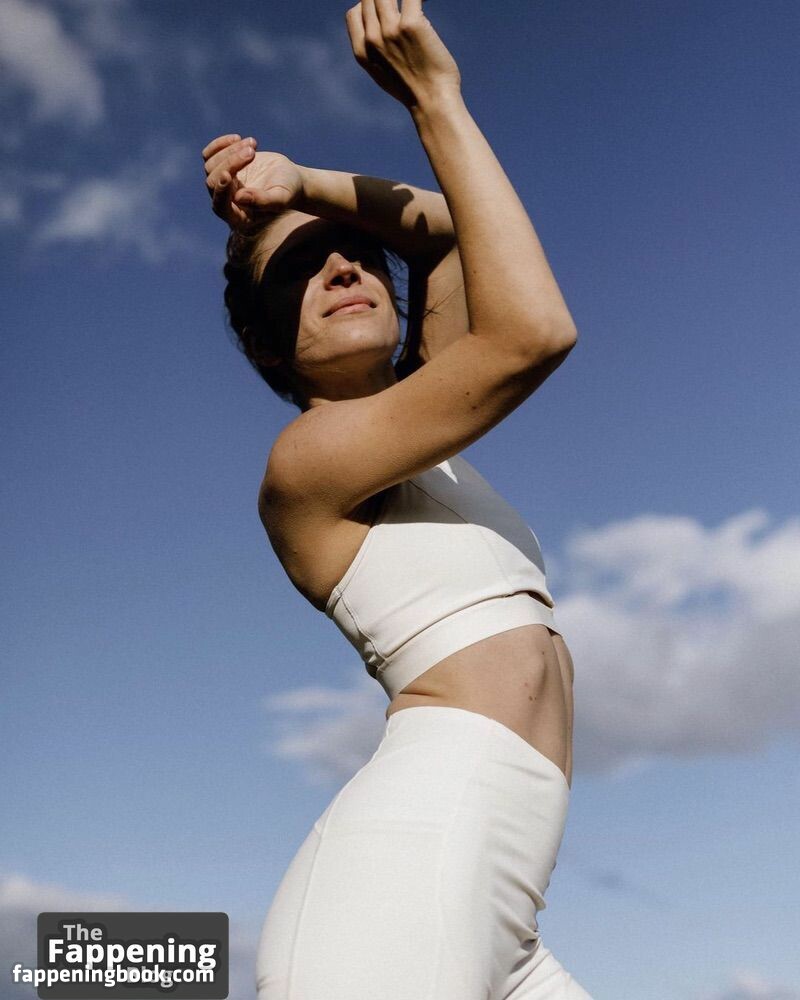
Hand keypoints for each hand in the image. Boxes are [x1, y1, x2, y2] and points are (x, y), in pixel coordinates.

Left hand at [202, 134, 304, 229]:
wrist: (288, 177)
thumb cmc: (288, 191)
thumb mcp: (280, 198)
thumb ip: (263, 201)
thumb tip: (238, 198)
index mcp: (239, 216)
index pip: (220, 207)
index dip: (220, 192)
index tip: (227, 174)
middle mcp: (226, 201)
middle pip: (213, 182)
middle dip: (231, 164)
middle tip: (252, 153)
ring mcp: (222, 184)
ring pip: (210, 166)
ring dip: (231, 152)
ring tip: (253, 146)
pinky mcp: (221, 166)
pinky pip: (209, 154)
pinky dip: (220, 144)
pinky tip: (238, 138)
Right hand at [345, 0, 460, 110]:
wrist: (432, 103)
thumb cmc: (413, 90)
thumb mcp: (384, 74)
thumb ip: (376, 52)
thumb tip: (379, 30)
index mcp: (362, 52)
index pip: (355, 12)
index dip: (369, 7)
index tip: (388, 12)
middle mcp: (373, 39)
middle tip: (408, 8)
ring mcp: (390, 30)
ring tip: (418, 5)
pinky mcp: (412, 24)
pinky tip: (427, 1)